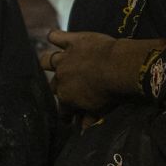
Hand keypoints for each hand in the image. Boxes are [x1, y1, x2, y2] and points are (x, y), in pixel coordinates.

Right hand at [42, 31, 161, 111]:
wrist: (118, 68)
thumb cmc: (111, 92)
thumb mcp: (101, 110)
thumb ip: (90, 119)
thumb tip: (83, 129)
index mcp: (66, 97)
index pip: (63, 109)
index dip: (67, 115)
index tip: (70, 119)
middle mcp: (60, 78)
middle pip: (54, 86)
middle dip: (59, 90)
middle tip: (69, 91)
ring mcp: (64, 59)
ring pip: (47, 61)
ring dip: (49, 64)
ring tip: (53, 64)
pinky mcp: (72, 42)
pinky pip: (57, 37)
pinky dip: (54, 37)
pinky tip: (52, 37)